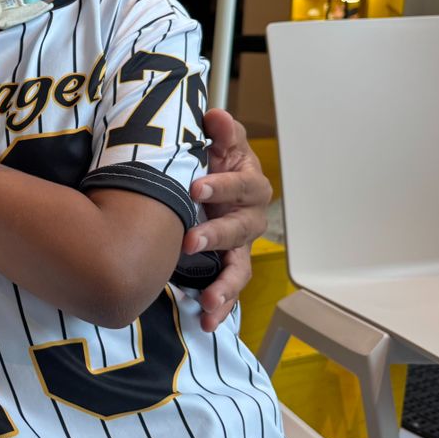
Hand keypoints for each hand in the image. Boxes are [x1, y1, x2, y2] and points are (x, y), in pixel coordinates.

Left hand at [185, 109, 271, 331]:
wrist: (202, 184)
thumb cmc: (211, 161)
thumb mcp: (214, 142)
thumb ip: (219, 131)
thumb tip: (216, 115)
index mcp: (248, 183)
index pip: (242, 184)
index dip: (223, 186)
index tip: (196, 187)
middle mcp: (248, 217)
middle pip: (240, 228)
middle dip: (216, 235)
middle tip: (189, 241)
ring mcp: (239, 245)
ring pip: (240, 266)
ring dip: (225, 284)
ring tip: (207, 300)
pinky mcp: (226, 265)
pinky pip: (229, 288)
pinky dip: (221, 306)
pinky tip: (206, 322)